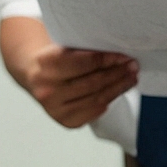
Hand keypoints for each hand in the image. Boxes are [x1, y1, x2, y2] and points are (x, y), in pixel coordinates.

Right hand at [20, 40, 137, 128]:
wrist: (33, 74)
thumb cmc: (54, 57)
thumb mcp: (63, 46)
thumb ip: (85, 50)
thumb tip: (119, 56)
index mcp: (46, 64)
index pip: (86, 62)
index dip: (109, 59)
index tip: (125, 56)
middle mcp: (48, 89)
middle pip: (94, 82)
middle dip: (118, 74)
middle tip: (133, 67)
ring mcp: (55, 108)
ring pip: (97, 99)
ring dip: (118, 88)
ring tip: (130, 79)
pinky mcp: (65, 121)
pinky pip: (93, 112)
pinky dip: (107, 101)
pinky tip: (115, 92)